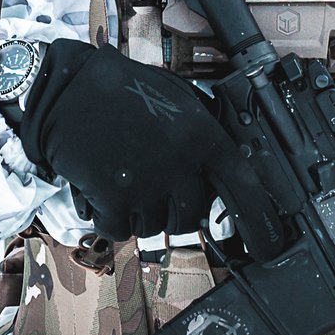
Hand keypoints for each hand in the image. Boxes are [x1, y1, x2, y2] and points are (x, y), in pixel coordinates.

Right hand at [13, 40, 237, 237]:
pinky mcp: (113, 198)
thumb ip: (200, 135)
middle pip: (191, 215)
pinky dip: (112, 219)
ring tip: (125, 179)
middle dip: (175, 210)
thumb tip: (217, 173)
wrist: (67, 89)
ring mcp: (147, 184)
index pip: (243, 184)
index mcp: (201, 135)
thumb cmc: (122, 91)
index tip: (266, 244)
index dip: (257, 219)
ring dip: (141, 213)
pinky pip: (120, 230)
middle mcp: (180, 163)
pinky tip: (104, 190)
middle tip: (155, 188)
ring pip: (155, 226)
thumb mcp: (176, 100)